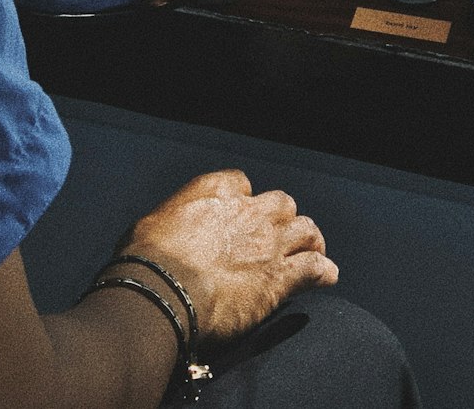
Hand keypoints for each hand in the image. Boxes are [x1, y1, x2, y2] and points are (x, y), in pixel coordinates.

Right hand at [118, 169, 337, 343]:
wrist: (162, 290)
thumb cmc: (147, 260)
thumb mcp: (153, 223)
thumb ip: (176, 221)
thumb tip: (172, 235)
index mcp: (215, 191)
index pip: (240, 183)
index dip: (243, 200)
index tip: (239, 215)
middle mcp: (248, 211)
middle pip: (281, 204)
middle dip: (281, 218)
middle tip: (280, 235)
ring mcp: (268, 243)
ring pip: (305, 229)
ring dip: (309, 239)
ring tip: (311, 249)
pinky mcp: (279, 278)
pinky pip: (314, 268)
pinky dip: (323, 270)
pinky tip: (326, 275)